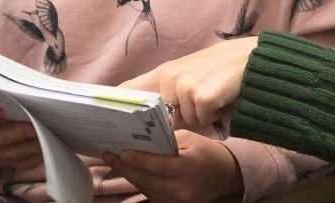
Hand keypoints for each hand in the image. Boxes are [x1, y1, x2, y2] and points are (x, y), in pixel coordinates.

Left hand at [104, 129, 242, 202]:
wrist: (226, 174)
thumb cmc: (207, 151)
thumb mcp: (189, 138)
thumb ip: (166, 140)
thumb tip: (141, 141)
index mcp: (187, 167)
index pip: (157, 165)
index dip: (137, 159)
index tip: (120, 152)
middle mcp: (181, 188)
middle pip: (146, 180)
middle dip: (125, 167)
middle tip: (109, 156)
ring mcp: (178, 201)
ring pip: (146, 189)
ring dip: (131, 176)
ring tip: (116, 162)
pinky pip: (153, 195)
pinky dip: (142, 184)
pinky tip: (133, 173)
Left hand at [120, 36, 257, 127]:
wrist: (251, 59)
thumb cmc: (221, 69)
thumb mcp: (190, 74)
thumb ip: (170, 92)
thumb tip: (154, 119)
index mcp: (164, 72)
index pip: (128, 90)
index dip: (114, 106)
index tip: (106, 121)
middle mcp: (171, 78)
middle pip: (162, 118)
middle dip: (179, 120)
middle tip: (200, 101)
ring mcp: (185, 87)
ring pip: (186, 121)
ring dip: (201, 116)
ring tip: (215, 96)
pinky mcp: (203, 97)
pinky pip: (203, 120)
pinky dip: (214, 115)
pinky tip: (223, 98)